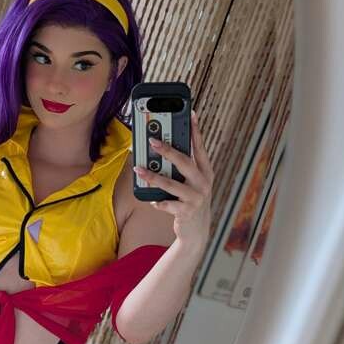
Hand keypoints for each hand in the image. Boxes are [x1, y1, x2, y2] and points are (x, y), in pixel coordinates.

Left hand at [133, 110, 213, 248]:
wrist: (196, 230)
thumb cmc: (189, 200)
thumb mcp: (190, 182)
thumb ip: (181, 167)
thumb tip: (160, 147)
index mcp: (205, 172)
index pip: (199, 148)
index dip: (195, 131)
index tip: (190, 113)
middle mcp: (203, 183)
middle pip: (185, 163)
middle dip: (168, 150)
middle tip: (152, 141)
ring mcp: (196, 198)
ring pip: (172, 184)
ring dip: (153, 176)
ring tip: (138, 169)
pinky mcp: (186, 212)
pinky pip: (167, 204)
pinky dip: (157, 201)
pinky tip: (152, 200)